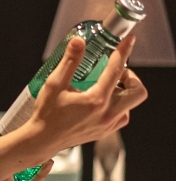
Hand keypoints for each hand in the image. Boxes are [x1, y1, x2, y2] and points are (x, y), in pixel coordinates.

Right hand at [0, 34, 147, 178]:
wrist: (43, 139)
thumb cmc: (47, 114)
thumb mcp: (55, 84)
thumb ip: (69, 61)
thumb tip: (78, 42)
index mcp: (96, 100)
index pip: (116, 70)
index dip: (123, 52)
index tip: (128, 41)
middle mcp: (107, 114)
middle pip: (138, 92)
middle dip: (132, 77)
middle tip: (117, 71)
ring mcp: (108, 125)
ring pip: (131, 105)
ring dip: (124, 92)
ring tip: (107, 86)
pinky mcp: (106, 132)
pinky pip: (122, 116)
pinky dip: (118, 106)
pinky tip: (103, 101)